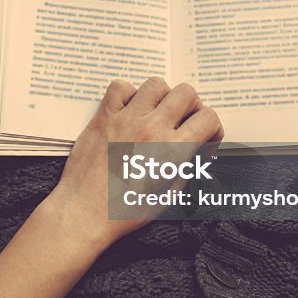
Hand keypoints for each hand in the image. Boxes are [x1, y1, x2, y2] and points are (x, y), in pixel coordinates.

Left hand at [41, 77, 223, 249]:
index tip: (204, 136)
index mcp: (172, 150)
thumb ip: (185, 167)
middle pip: (186, 93)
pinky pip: (120, 87)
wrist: (84, 213)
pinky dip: (128, 94)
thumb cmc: (123, 212)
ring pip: (156, 84)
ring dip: (162, 97)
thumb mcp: (168, 195)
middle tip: (183, 122)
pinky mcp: (103, 118)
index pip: (208, 118)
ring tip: (156, 114)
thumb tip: (194, 150)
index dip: (212, 128)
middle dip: (191, 107)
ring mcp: (125, 120)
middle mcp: (151, 129)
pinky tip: (129, 110)